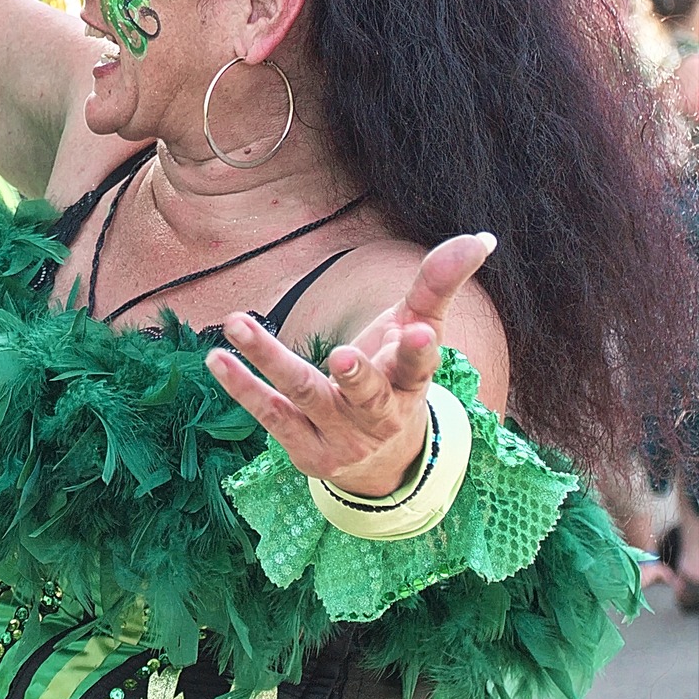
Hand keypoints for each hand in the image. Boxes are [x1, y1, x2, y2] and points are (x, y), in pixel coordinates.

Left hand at [206, 232, 494, 496]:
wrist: (382, 461)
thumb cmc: (396, 377)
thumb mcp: (416, 328)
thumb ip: (438, 283)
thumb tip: (482, 238)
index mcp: (410, 385)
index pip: (418, 368)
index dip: (417, 351)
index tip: (419, 331)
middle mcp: (377, 416)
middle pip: (367, 395)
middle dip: (357, 376)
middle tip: (342, 355)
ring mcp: (340, 436)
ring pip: (305, 396)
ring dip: (270, 359)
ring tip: (236, 325)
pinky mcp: (304, 449)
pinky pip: (270, 415)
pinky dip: (243, 387)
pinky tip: (217, 358)